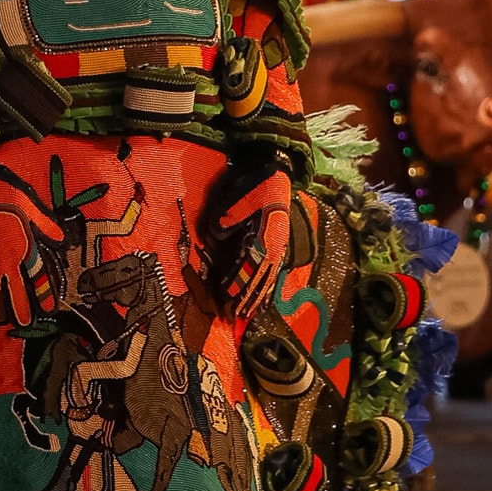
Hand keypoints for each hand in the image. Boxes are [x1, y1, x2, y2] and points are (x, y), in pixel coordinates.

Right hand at [0, 173, 54, 326]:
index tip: (50, 309)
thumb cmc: (5, 192)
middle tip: (25, 323)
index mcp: (26, 246)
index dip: (44, 294)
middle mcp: (8, 258)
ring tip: (1, 322)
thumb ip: (46, 226)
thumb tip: (63, 239)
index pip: (39, 276)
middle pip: (17, 291)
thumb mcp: (31, 206)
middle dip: (21, 309)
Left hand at [217, 166, 290, 318]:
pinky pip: (274, 271)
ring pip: (268, 278)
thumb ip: (228, 219)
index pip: (250, 266)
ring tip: (250, 315)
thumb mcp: (240, 200)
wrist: (275, 173)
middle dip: (248, 298)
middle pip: (260, 278)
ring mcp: (278, 247)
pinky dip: (269, 287)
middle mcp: (274, 246)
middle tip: (236, 316)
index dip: (239, 284)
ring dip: (258, 297)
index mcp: (265, 237)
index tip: (227, 299)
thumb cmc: (256, 187)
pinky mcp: (278, 245)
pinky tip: (266, 300)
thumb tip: (213, 235)